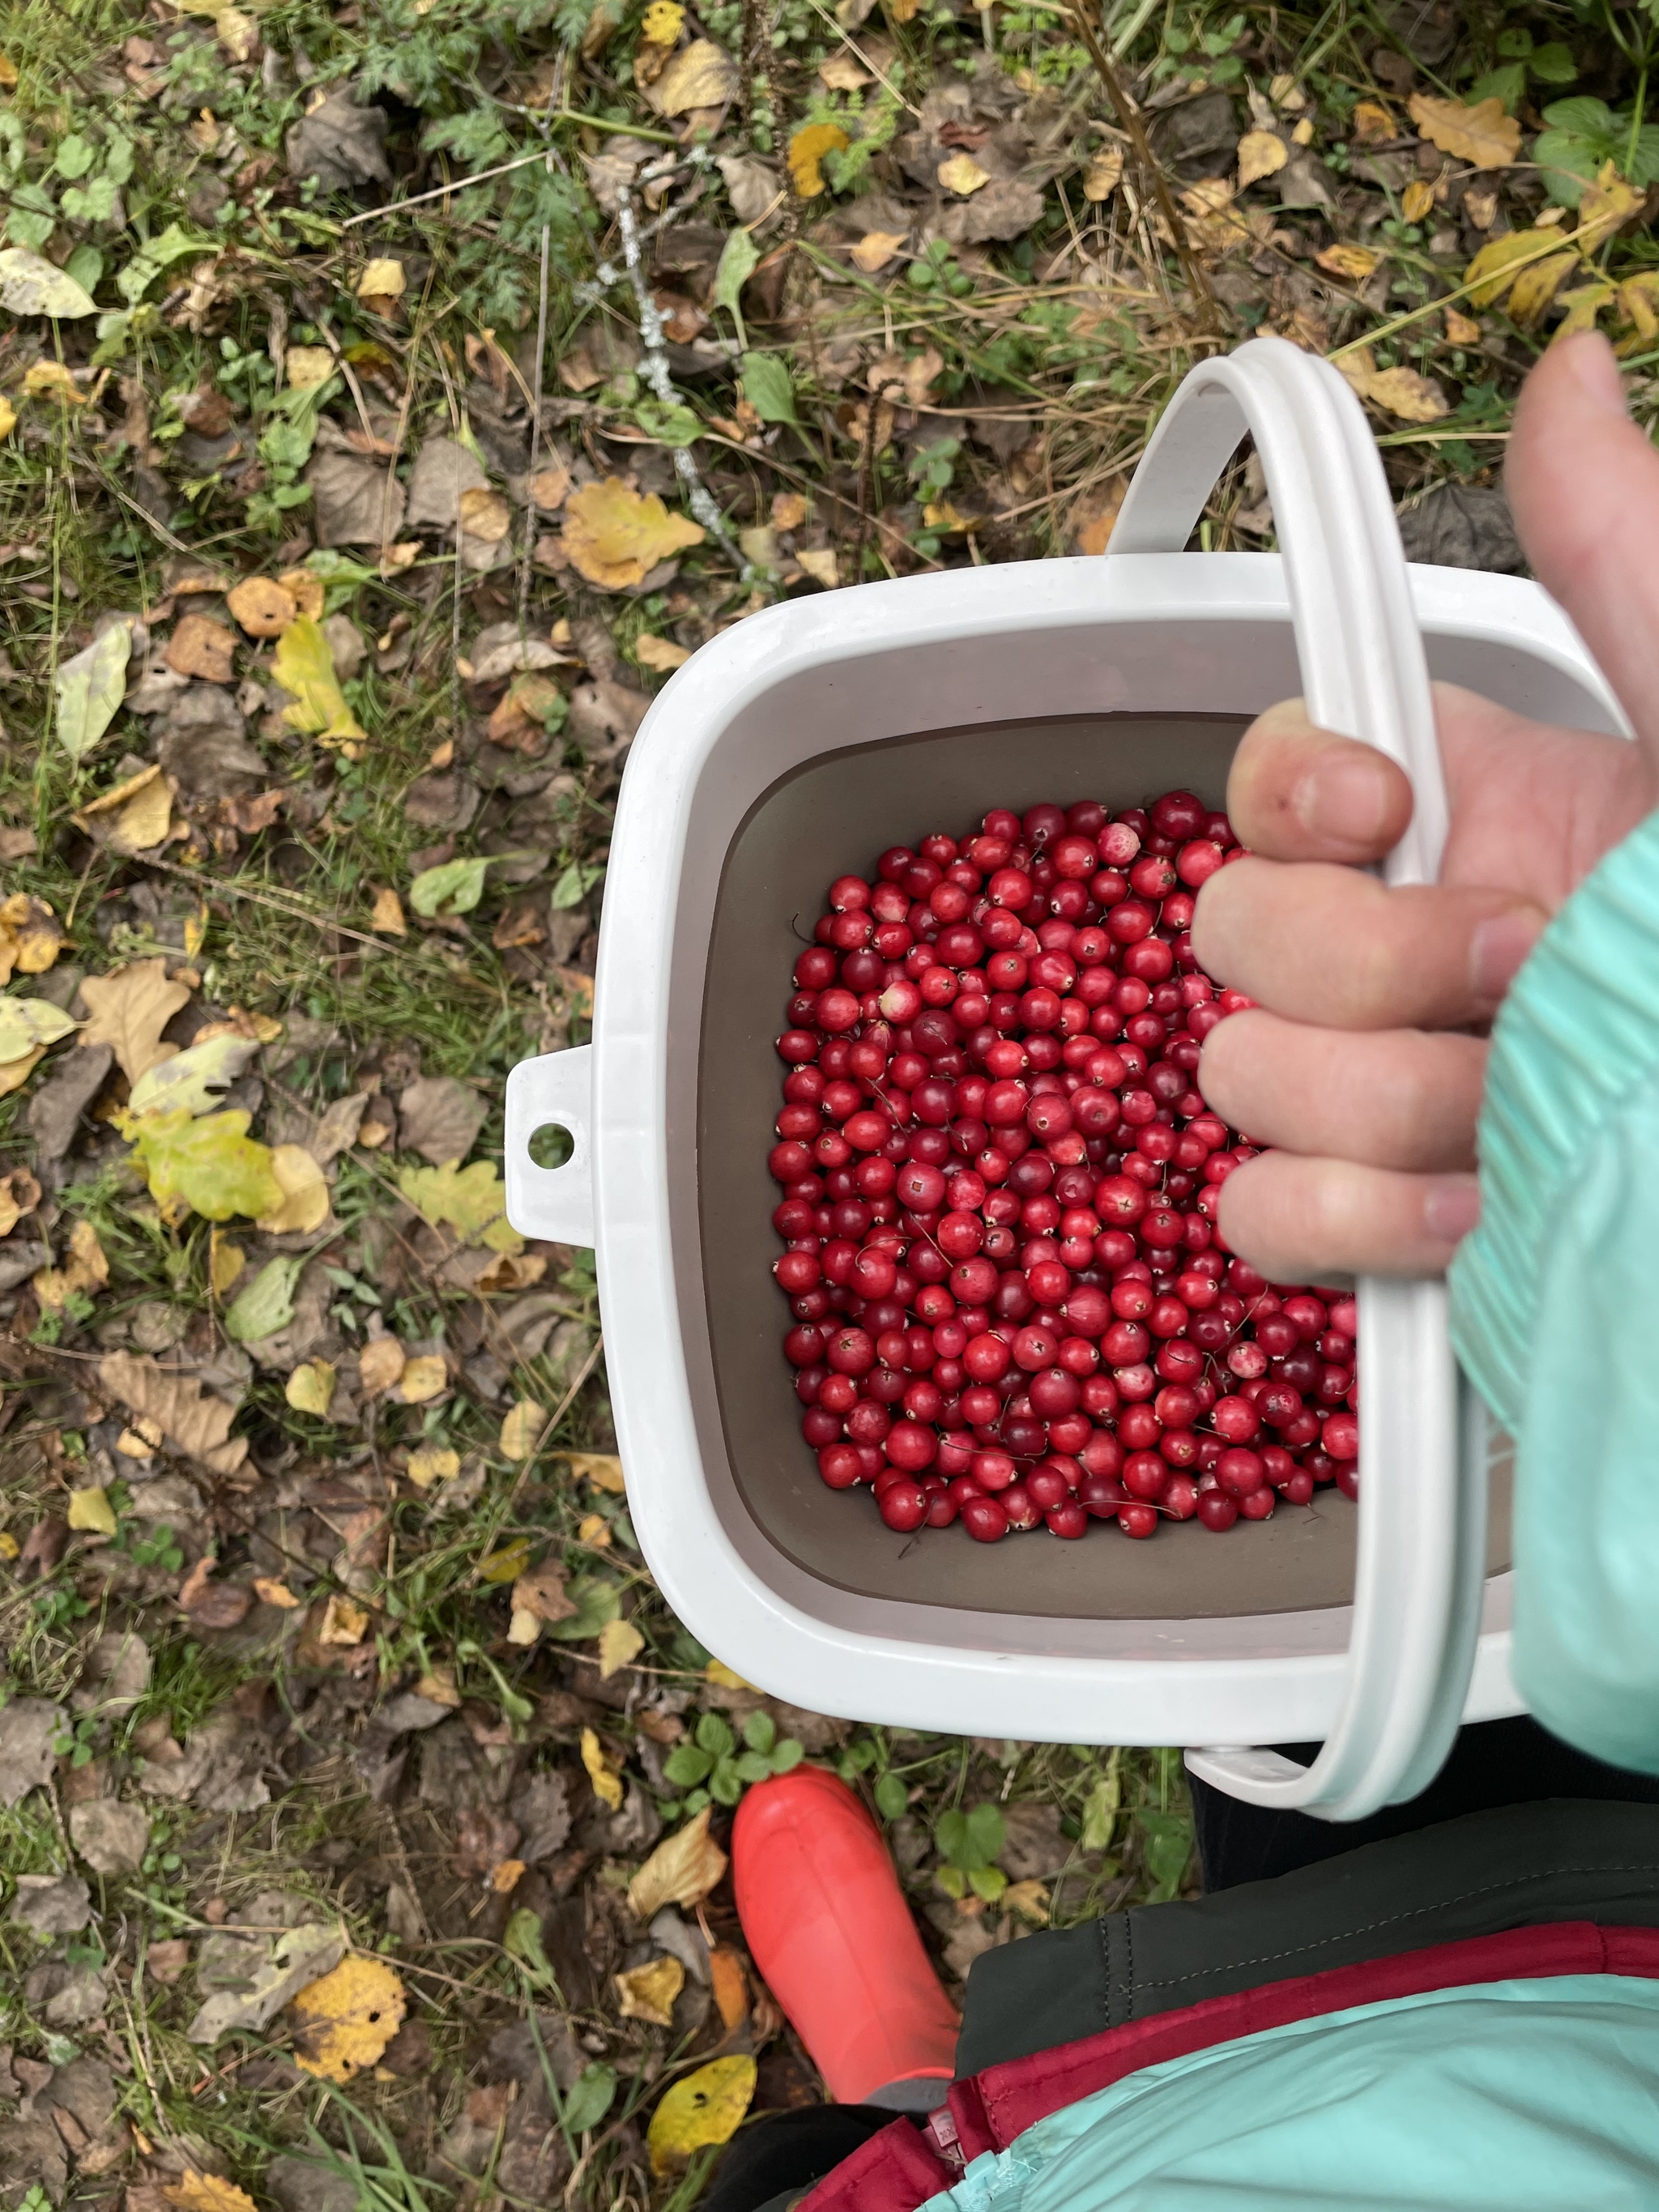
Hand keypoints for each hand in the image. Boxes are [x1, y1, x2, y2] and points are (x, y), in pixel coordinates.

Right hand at [1191, 333, 1658, 1282]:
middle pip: (1232, 928)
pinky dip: (1347, 1220)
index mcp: (1477, 820)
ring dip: (1386, 1101)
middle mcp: (1409, 949)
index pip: (1273, 772)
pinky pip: (1257, 1211)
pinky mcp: (1378, 1224)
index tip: (1387, 808)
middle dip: (1366, 963)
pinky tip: (1472, 1216)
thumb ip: (1628, 565)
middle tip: (1523, 968)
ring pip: (1238, 1073)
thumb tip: (1575, 369)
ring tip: (1524, 1118)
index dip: (1290, 791)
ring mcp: (1385, 1091)